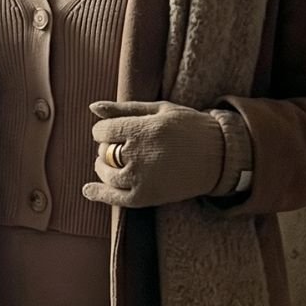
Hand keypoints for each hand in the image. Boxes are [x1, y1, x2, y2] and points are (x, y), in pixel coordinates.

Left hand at [83, 99, 224, 208]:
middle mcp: (140, 155)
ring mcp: (142, 179)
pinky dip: (98, 193)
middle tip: (122, 145)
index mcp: (143, 130)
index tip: (111, 130)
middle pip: (104, 151)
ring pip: (106, 173)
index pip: (103, 131)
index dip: (104, 130)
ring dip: (105, 166)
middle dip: (107, 147)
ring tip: (117, 160)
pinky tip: (87, 189)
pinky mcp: (146, 197)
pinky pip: (114, 198)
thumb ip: (124, 109)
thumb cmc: (188, 128)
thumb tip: (92, 108)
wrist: (218, 157)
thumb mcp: (159, 110)